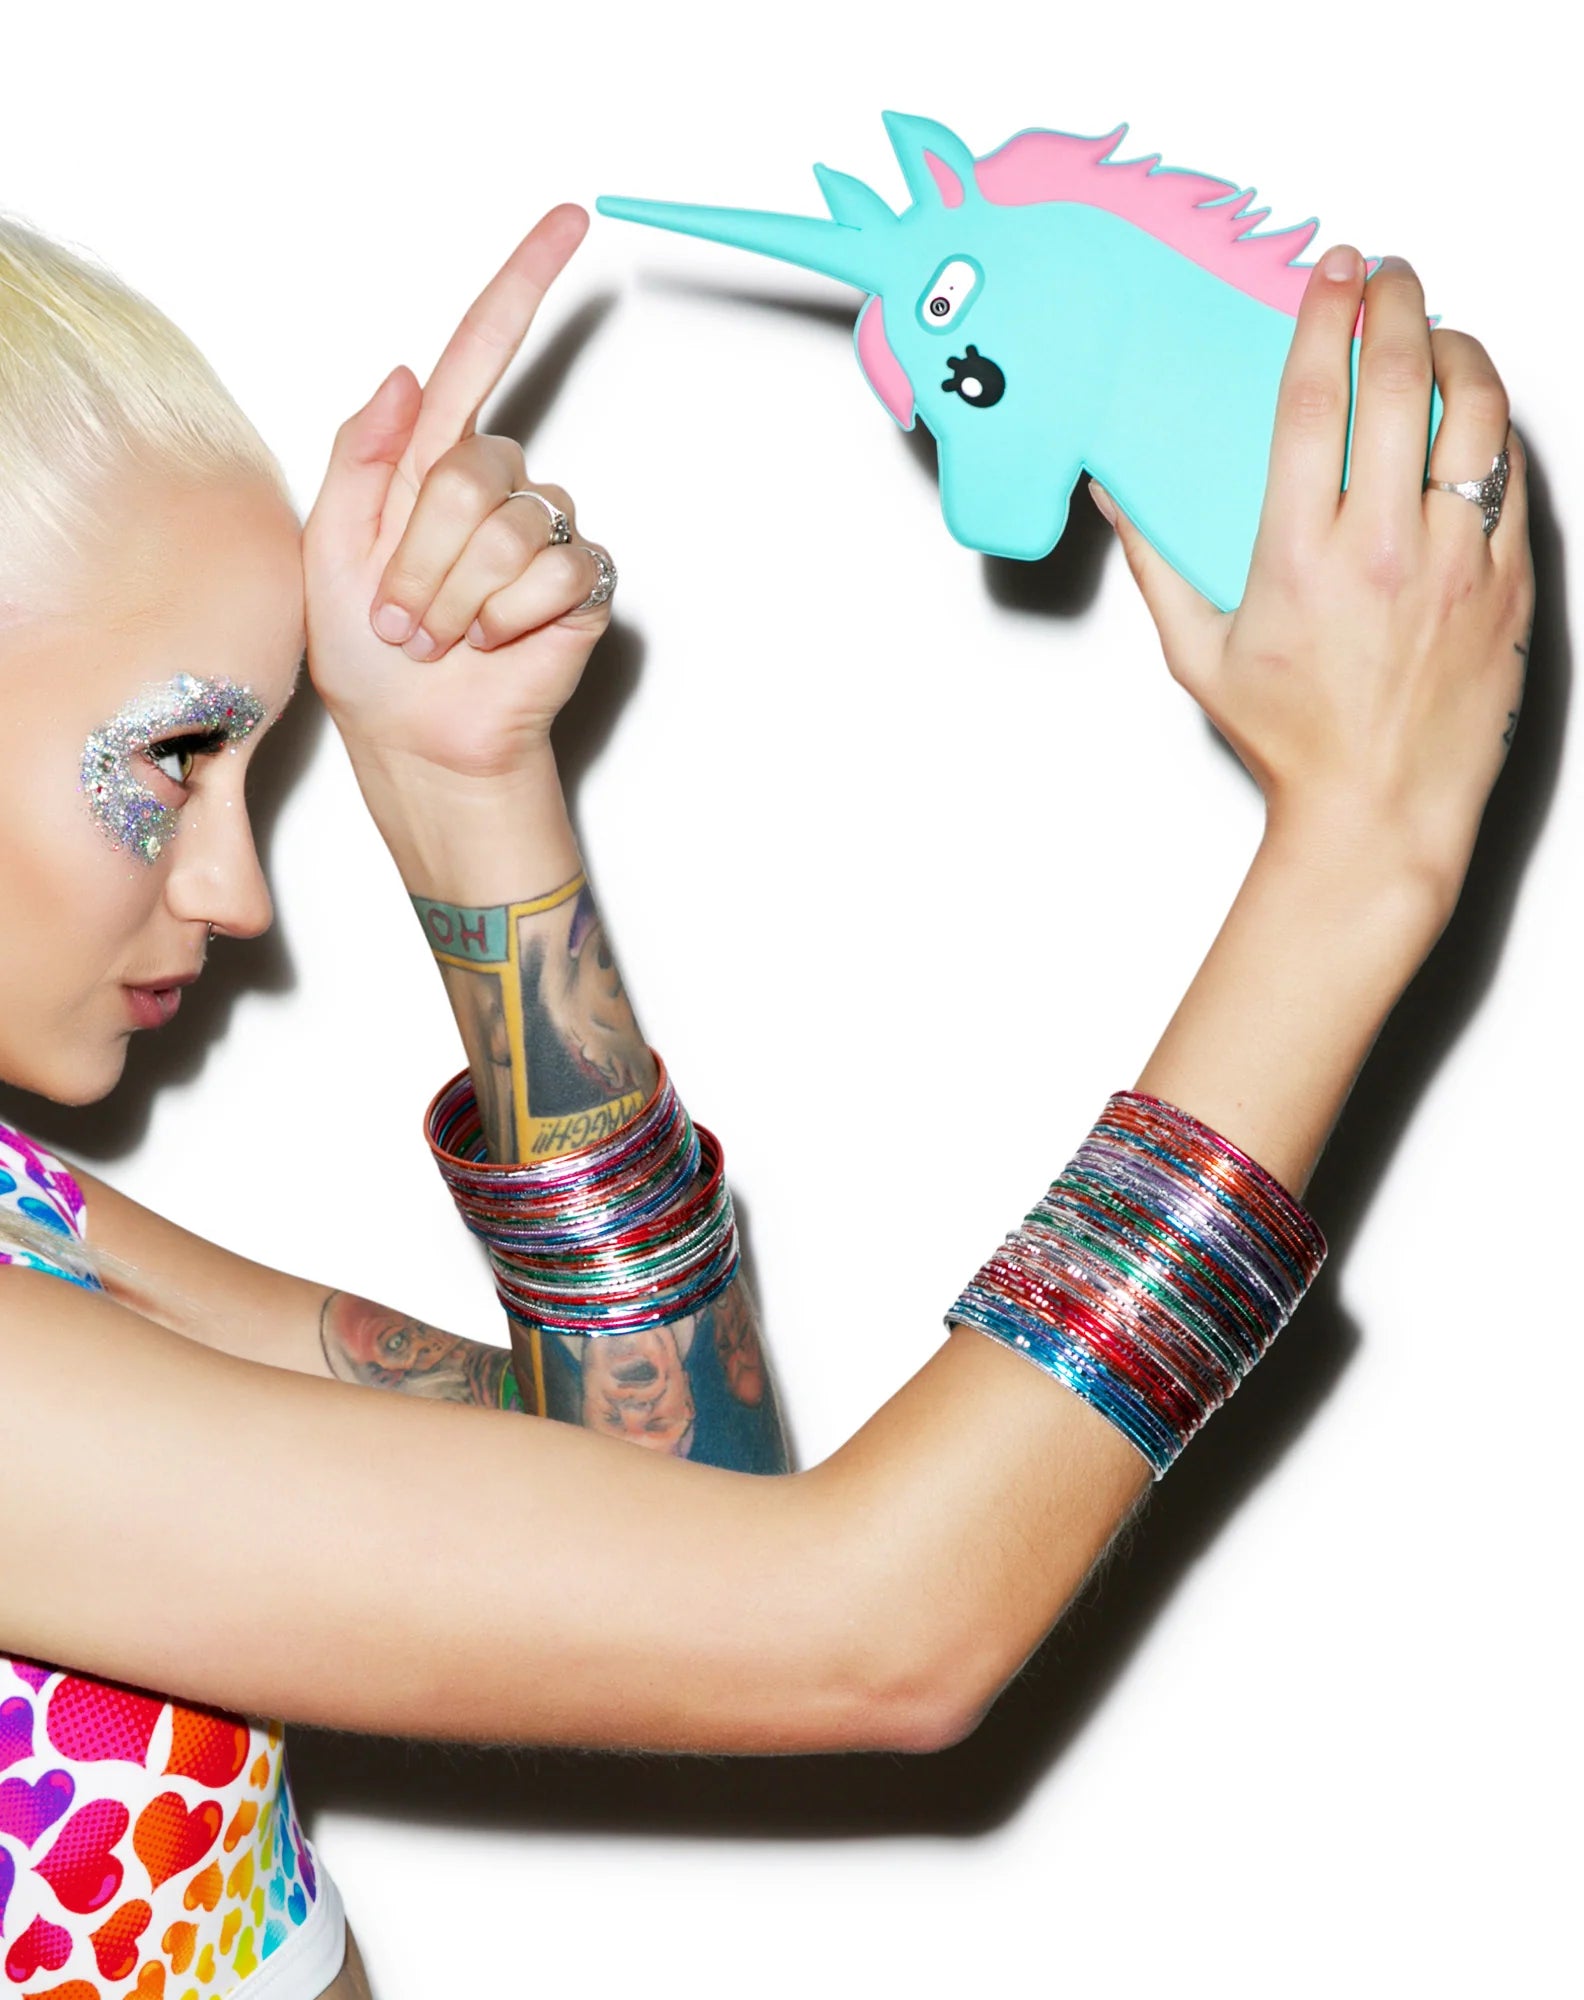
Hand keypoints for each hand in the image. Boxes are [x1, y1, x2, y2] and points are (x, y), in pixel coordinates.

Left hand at [303, 205, 612, 787]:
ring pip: (510, 526)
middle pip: (472, 469)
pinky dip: (508, 619)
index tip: (570, 220)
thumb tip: (404, 375)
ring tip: (442, 640)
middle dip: (423, 557)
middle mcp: (493, 487)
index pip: (481, 353)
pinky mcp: (579, 585)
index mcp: (427, 462)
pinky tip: (494, 645)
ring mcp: (541, 534)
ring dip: (457, 599)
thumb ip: (359, 456)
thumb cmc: (365, 657)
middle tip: (402, 619)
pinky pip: (556, 570)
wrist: (419, 742)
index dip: (521, 284)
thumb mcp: (325, 548)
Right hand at [1091, 247, 1533, 918]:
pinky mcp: (1508, 584)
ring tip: (1439, 332)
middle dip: (1397, 302)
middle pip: (1403, 379)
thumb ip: (1155, 564)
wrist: (1381, 809)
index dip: (1324, 316)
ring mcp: (1459, 563)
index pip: (1315, 399)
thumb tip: (1115, 494)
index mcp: (1302, 556)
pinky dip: (1495, 426)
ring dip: (1460, 350)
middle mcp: (1386, 547)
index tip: (1330, 271)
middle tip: (1387, 274)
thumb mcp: (1199, 655)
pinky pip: (1513, 475)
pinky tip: (1474, 414)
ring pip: (1477, 412)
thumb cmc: (1292, 742)